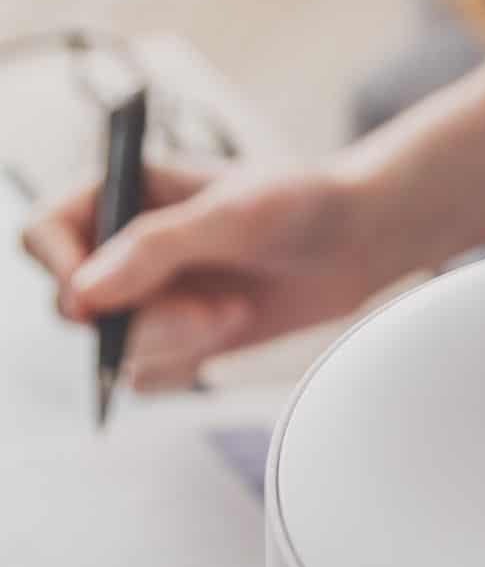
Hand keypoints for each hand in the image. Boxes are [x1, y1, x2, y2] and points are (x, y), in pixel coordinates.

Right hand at [21, 161, 382, 390]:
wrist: (358, 239)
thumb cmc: (300, 205)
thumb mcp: (233, 215)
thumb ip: (156, 249)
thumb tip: (82, 297)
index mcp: (120, 193)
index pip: (44, 235)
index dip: (63, 270)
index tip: (106, 300)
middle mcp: (122, 246)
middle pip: (77, 305)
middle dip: (144, 320)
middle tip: (212, 314)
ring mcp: (148, 294)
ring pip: (116, 347)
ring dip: (176, 341)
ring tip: (236, 311)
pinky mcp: (177, 334)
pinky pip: (148, 373)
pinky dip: (187, 363)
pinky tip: (231, 327)